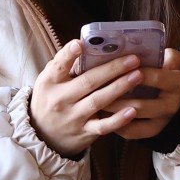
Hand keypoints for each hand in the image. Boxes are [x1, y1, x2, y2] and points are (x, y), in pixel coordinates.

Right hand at [29, 39, 143, 157]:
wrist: (41, 136)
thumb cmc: (50, 101)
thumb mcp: (47, 82)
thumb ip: (63, 66)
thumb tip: (87, 46)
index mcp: (49, 82)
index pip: (58, 65)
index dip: (69, 54)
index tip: (80, 43)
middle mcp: (60, 99)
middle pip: (88, 81)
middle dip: (112, 69)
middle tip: (133, 59)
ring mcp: (73, 117)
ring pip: (98, 101)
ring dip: (119, 88)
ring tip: (138, 76)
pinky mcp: (84, 133)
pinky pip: (103, 126)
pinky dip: (118, 119)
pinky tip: (133, 110)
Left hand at [104, 48, 179, 139]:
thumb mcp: (179, 61)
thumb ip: (168, 56)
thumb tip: (153, 52)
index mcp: (177, 84)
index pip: (154, 78)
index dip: (134, 73)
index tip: (116, 68)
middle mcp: (171, 105)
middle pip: (140, 104)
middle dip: (116, 97)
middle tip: (96, 90)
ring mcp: (164, 121)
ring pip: (134, 119)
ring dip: (114, 112)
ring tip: (96, 103)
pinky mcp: (157, 132)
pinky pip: (135, 133)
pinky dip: (119, 126)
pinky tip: (106, 117)